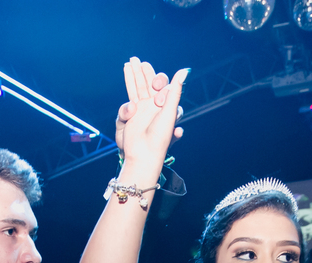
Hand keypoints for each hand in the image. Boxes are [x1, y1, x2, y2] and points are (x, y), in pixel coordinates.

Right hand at [115, 57, 188, 176]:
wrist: (144, 154)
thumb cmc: (160, 137)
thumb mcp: (170, 111)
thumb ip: (175, 90)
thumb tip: (185, 70)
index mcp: (166, 105)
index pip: (164, 86)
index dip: (160, 82)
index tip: (157, 94)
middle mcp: (155, 106)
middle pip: (149, 84)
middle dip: (144, 72)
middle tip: (138, 60)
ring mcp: (142, 109)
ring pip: (138, 86)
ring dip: (134, 73)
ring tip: (131, 60)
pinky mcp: (131, 114)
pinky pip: (130, 94)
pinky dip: (128, 82)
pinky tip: (126, 70)